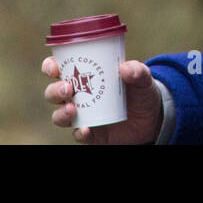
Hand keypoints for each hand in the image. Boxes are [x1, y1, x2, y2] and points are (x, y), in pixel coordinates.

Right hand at [43, 56, 163, 143]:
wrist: (152, 118)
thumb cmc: (140, 91)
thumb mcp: (142, 78)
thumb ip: (137, 71)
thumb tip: (126, 68)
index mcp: (84, 75)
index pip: (59, 69)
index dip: (50, 67)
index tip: (54, 67)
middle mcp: (78, 96)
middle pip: (53, 93)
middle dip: (55, 90)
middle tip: (68, 88)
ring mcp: (82, 116)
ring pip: (59, 116)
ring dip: (61, 113)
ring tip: (71, 109)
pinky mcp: (91, 134)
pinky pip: (79, 135)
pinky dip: (80, 133)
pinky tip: (87, 129)